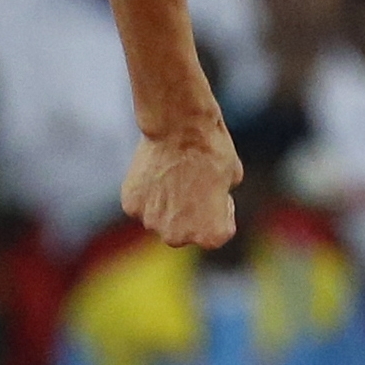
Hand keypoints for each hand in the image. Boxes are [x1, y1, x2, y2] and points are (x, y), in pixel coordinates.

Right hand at [121, 123, 241, 248]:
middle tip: (190, 181)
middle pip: (185, 230)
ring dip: (166, 203)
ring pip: (160, 218)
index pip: (220, 230)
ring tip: (172, 172)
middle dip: (190, 212)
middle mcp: (179, 238)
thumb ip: (218, 200)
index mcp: (212, 235)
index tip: (217, 187)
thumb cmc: (211, 149)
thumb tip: (205, 199)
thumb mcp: (232, 177)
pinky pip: (141, 204)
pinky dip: (146, 192)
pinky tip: (155, 170)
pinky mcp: (131, 205)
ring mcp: (152, 222)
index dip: (222, 207)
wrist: (179, 126)